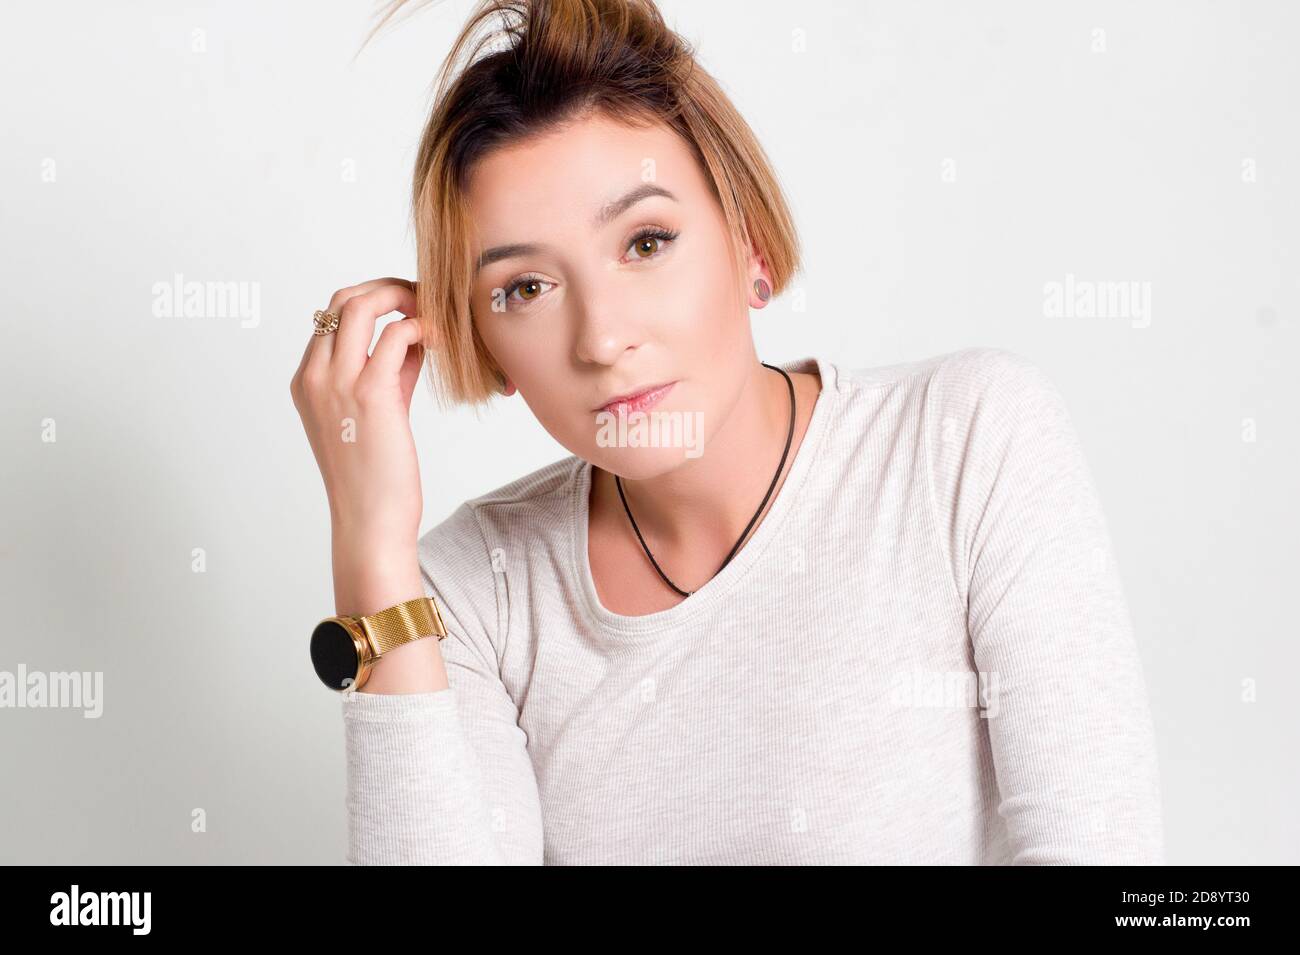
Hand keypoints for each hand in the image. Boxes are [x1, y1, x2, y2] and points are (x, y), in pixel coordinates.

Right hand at [290, 278, 426, 554]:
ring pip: (362, 305)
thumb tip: (413, 339)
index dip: (372, 302)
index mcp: (306, 381)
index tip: (406, 305)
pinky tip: (440, 340)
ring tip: (433, 310)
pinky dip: (421, 327)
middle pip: (342, 300)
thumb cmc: (375, 476)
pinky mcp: (371, 393)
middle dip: (385, 288)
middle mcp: (314, 376)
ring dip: (403, 297)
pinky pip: (396, 335)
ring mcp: (337, 382)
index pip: (331, 317)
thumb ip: (390, 374)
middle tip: (421, 297)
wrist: (370, 521)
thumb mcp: (378, 414)